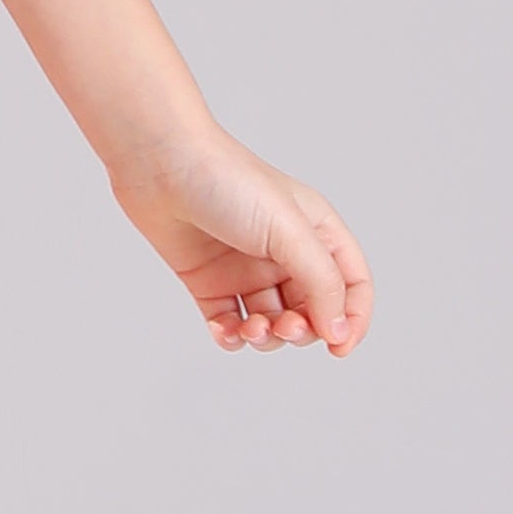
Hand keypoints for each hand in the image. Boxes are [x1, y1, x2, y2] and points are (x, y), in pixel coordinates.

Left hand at [111, 129, 371, 354]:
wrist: (160, 164)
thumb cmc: (228, 181)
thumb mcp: (289, 231)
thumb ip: (321, 282)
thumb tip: (337, 332)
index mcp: (315, 233)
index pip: (351, 285)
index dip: (352, 319)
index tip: (338, 348)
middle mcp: (285, 254)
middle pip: (311, 312)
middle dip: (301, 330)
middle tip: (283, 326)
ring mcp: (246, 269)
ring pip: (271, 325)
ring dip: (266, 338)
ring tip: (251, 329)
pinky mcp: (209, 282)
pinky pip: (229, 324)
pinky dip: (231, 337)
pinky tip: (224, 330)